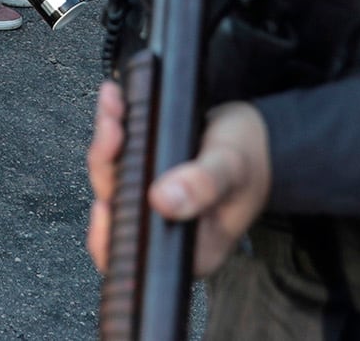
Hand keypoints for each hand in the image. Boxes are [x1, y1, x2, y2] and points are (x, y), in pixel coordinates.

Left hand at [87, 81, 272, 278]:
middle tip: (114, 128)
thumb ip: (203, 185)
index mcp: (190, 246)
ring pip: (111, 177)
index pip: (138, 256)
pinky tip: (115, 104)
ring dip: (106, 141)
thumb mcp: (230, 168)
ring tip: (114, 108)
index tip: (104, 204)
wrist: (254, 134)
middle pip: (116, 208)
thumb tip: (163, 202)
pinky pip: (117, 155)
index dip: (111, 238)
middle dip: (106, 165)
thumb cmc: (249, 158)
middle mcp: (165, 227)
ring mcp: (151, 201)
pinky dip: (113, 128)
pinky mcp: (144, 175)